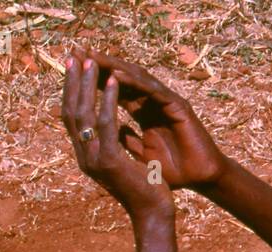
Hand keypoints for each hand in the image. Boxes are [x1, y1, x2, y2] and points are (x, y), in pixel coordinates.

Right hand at [61, 57, 172, 219]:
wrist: (153, 215)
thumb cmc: (144, 189)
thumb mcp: (125, 162)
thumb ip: (114, 143)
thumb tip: (113, 124)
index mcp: (85, 155)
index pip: (71, 118)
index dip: (71, 92)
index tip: (74, 68)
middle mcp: (83, 156)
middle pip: (70, 112)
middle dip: (73, 83)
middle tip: (75, 56)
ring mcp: (94, 159)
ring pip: (84, 114)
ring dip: (88, 85)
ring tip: (92, 62)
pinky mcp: (110, 161)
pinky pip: (106, 124)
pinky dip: (108, 101)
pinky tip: (114, 82)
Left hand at [76, 48, 226, 190]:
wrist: (200, 179)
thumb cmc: (173, 170)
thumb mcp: (139, 155)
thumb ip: (124, 141)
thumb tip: (102, 133)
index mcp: (144, 112)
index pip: (115, 90)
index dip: (94, 80)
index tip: (71, 71)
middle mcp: (154, 102)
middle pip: (124, 77)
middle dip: (101, 65)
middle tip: (77, 52)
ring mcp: (167, 102)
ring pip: (137, 78)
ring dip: (113, 66)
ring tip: (92, 57)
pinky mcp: (179, 107)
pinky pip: (153, 91)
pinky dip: (135, 82)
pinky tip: (116, 75)